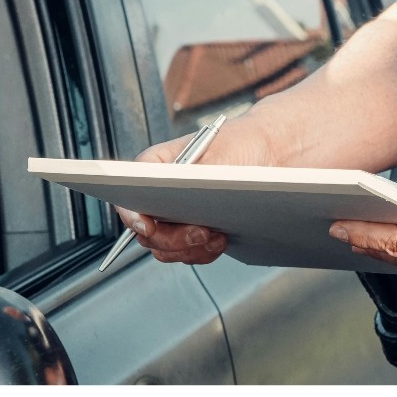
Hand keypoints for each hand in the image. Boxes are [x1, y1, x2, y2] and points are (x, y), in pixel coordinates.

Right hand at [116, 117, 275, 263]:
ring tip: (217, 237)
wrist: (269, 153)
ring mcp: (174, 215)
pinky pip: (187, 254)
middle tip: (201, 233)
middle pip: (146, 231)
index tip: (148, 227)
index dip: (132, 215)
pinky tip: (221, 240)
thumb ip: (195, 177)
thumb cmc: (241, 143)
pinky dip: (202, 253)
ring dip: (190, 250)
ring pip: (165, 248)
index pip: (127, 192)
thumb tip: (180, 198)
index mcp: (155, 166)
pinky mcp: (192, 231)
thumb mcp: (220, 154)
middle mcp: (159, 193)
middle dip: (173, 239)